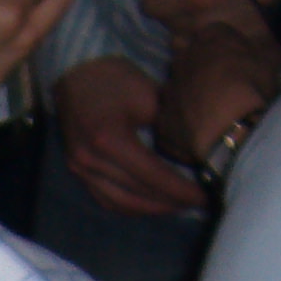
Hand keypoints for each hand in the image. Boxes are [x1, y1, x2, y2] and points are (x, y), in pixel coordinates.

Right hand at [53, 57, 202, 216]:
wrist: (77, 71)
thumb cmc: (116, 78)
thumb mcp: (149, 97)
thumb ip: (166, 131)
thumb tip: (191, 157)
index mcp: (110, 140)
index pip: (152, 176)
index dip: (180, 191)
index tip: (204, 196)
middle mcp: (91, 160)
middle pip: (137, 194)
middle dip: (169, 203)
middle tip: (196, 203)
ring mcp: (79, 168)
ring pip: (119, 203)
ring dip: (149, 209)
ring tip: (175, 207)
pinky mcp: (76, 169)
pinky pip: (105, 198)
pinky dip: (129, 205)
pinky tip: (149, 204)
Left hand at [150, 22, 280, 178]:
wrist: (231, 130)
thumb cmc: (253, 89)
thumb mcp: (272, 64)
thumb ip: (271, 53)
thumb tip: (276, 50)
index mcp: (210, 37)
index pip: (216, 36)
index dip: (228, 52)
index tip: (238, 67)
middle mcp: (182, 59)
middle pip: (191, 62)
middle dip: (204, 73)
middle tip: (223, 92)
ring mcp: (168, 91)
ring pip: (177, 91)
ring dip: (189, 99)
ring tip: (210, 117)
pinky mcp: (161, 123)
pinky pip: (170, 123)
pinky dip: (180, 129)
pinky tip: (196, 138)